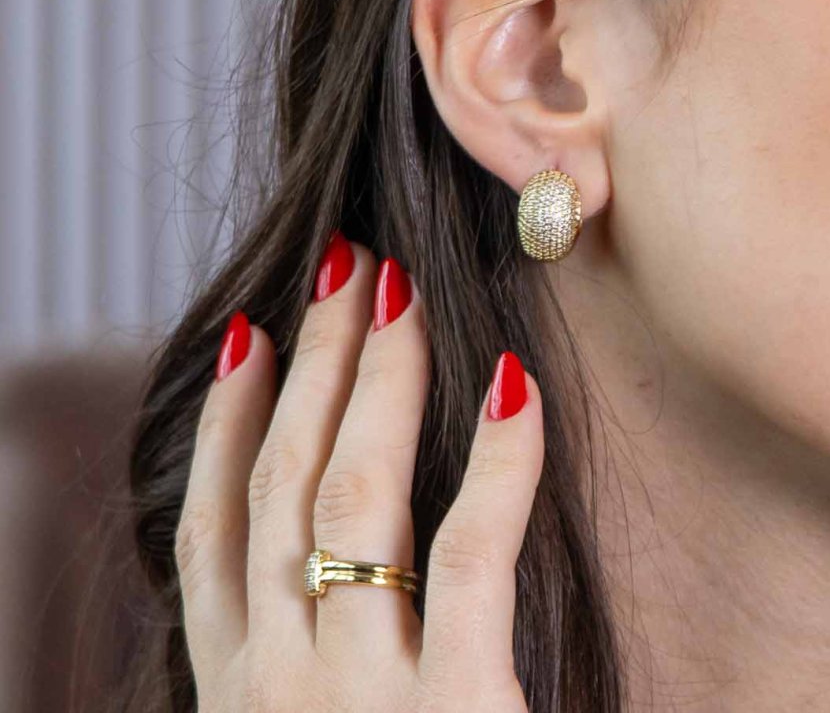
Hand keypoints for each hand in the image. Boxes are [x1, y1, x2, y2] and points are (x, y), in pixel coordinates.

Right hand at [175, 233, 544, 710]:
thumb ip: (307, 647)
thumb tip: (322, 548)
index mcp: (240, 690)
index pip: (211, 532)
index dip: (224, 422)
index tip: (248, 337)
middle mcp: (278, 686)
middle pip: (283, 482)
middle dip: (311, 359)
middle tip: (341, 265)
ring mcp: (359, 695)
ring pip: (355, 492)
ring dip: (377, 375)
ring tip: (397, 287)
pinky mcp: (460, 710)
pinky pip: (471, 552)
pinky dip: (495, 458)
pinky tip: (514, 384)